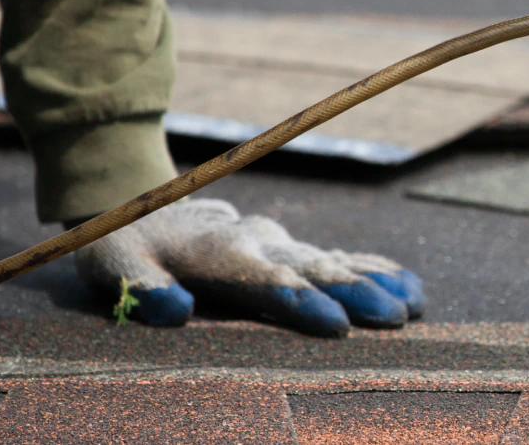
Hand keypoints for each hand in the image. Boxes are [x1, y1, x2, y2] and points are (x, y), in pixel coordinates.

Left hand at [74, 199, 424, 336]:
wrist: (145, 204)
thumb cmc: (127, 248)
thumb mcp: (115, 266)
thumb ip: (142, 289)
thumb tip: (173, 310)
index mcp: (218, 251)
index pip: (265, 280)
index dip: (300, 302)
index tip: (335, 325)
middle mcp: (259, 242)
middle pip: (314, 270)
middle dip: (356, 294)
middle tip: (393, 318)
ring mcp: (281, 243)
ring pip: (336, 262)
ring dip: (377, 283)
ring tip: (413, 306)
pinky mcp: (294, 248)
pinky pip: (344, 257)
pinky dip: (379, 270)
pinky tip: (413, 290)